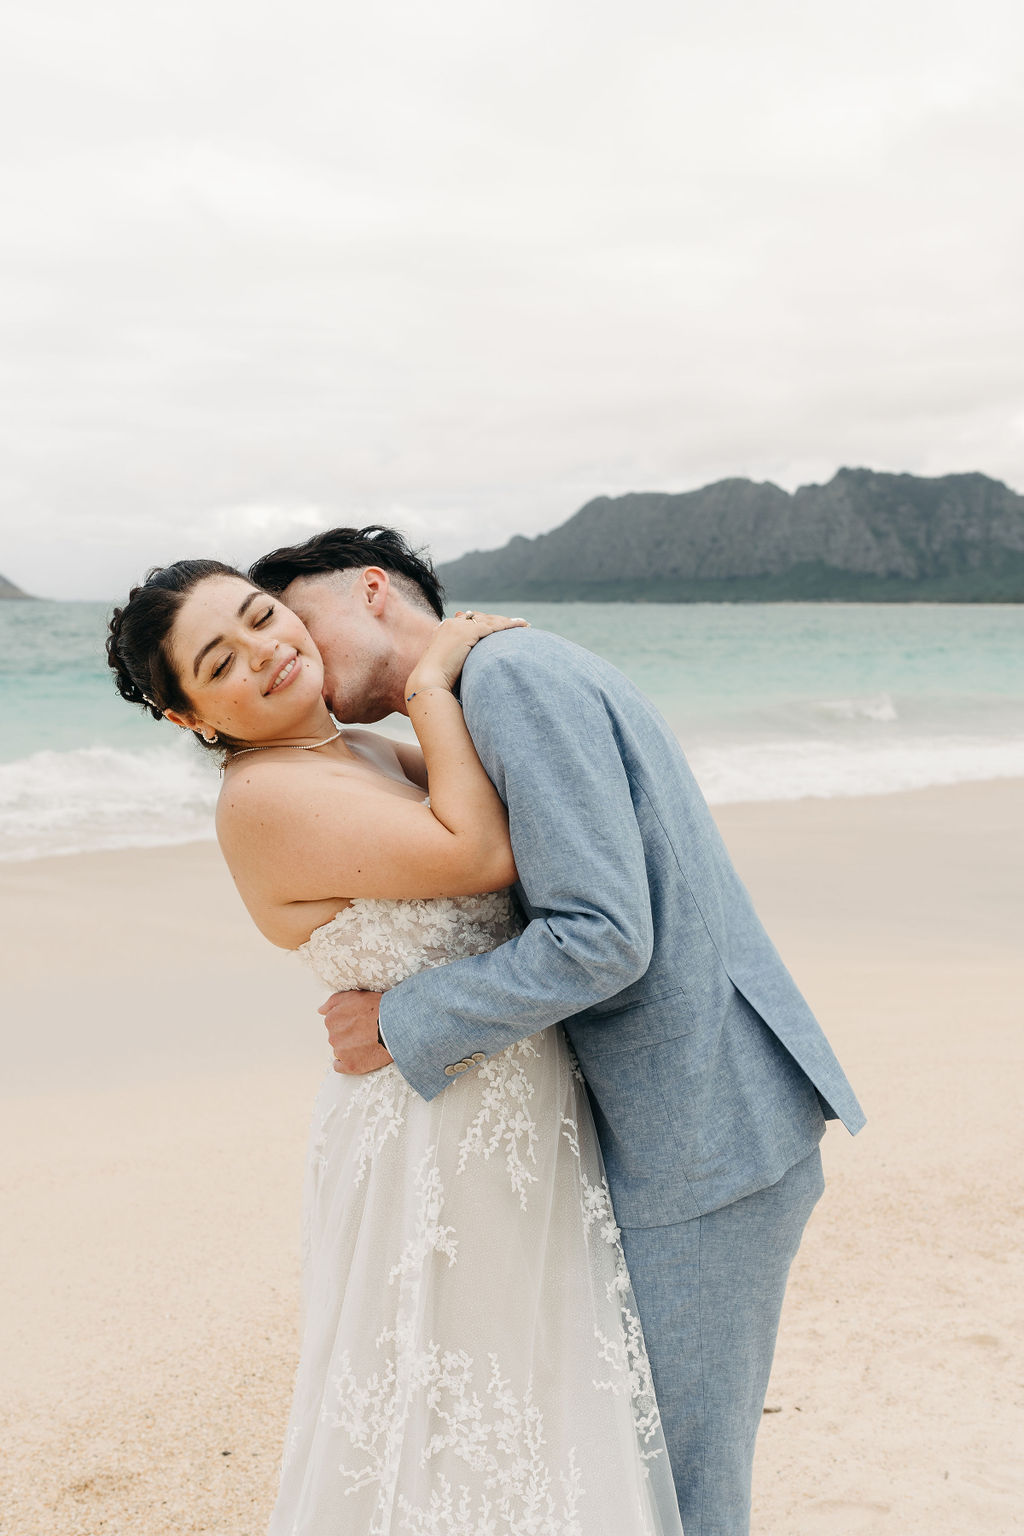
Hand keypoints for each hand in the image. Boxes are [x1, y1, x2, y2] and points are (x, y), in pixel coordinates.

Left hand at [319, 990, 392, 1074]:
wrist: (396, 1025)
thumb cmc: (378, 1008)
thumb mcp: (354, 995)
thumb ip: (333, 1002)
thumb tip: (320, 1010)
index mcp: (331, 1019)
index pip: (334, 1023)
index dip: (348, 1022)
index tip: (359, 1022)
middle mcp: (333, 1036)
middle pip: (337, 1037)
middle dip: (348, 1034)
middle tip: (365, 1031)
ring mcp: (341, 1052)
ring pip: (340, 1050)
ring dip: (350, 1048)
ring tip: (367, 1042)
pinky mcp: (351, 1066)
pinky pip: (340, 1066)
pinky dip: (346, 1063)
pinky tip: (358, 1057)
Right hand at [405, 611, 527, 697]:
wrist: (429, 682)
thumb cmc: (437, 682)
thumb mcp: (448, 666)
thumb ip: (459, 659)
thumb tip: (471, 667)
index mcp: (445, 629)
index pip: (469, 621)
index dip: (486, 623)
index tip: (499, 627)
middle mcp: (452, 624)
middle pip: (481, 618)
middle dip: (499, 621)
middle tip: (516, 624)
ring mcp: (459, 626)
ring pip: (489, 620)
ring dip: (508, 622)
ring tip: (524, 625)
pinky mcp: (468, 632)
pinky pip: (493, 626)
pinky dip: (509, 626)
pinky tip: (521, 627)